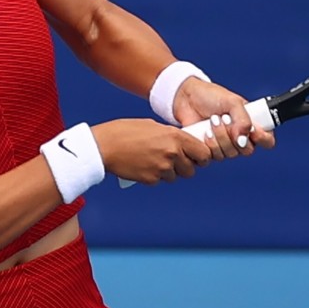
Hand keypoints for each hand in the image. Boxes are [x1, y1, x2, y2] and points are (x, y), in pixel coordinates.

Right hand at [92, 118, 211, 184]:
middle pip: (191, 169)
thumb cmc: (125, 132)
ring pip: (175, 176)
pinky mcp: (151, 179)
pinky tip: (144, 165)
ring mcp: (162, 168)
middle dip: (184, 166)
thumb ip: (170, 135)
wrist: (105, 146)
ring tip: (154, 161)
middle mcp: (172, 153)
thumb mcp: (153, 126)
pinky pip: (159, 181)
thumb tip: (181, 143)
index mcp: (175, 137)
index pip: (204, 153)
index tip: (197, 157)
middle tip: (173, 161)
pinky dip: (154, 176)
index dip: (201, 157)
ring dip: (169, 172)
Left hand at [173, 78, 275, 159]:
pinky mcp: (209, 150)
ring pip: (229, 154)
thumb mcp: (232, 101)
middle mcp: (239, 137)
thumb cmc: (211, 96)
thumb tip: (244, 138)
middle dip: (234, 136)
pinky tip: (204, 132)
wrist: (186, 97)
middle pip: (247, 151)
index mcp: (250, 124)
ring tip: (212, 121)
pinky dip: (210, 145)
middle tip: (225, 120)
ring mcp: (224, 145)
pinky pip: (214, 157)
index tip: (254, 131)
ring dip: (220, 138)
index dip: (263, 139)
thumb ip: (243, 118)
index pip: (266, 140)